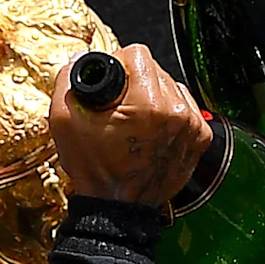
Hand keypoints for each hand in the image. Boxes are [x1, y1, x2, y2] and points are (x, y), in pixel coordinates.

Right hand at [50, 45, 207, 209]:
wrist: (117, 209)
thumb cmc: (95, 169)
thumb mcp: (64, 121)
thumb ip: (68, 80)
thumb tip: (80, 59)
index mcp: (147, 104)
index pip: (138, 54)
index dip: (118, 63)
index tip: (111, 84)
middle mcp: (176, 112)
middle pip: (156, 68)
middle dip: (135, 81)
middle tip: (119, 106)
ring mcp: (192, 126)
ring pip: (171, 85)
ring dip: (153, 95)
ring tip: (136, 120)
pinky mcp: (200, 138)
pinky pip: (185, 106)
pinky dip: (169, 111)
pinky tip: (152, 128)